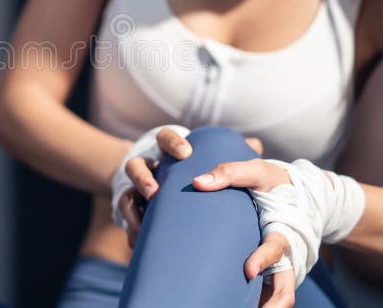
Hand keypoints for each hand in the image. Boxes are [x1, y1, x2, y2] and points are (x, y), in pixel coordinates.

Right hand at [116, 126, 262, 247]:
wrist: (194, 211)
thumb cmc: (210, 181)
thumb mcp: (224, 167)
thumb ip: (236, 158)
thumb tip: (255, 145)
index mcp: (170, 155)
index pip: (165, 138)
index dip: (171, 143)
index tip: (187, 154)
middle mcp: (152, 171)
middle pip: (136, 165)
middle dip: (142, 177)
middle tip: (156, 193)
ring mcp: (141, 193)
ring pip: (127, 196)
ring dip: (132, 210)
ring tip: (142, 227)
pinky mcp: (139, 215)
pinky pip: (129, 223)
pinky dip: (133, 232)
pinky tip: (140, 243)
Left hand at [191, 158, 295, 306]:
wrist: (301, 195)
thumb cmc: (275, 183)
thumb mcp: (257, 171)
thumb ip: (231, 173)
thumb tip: (199, 183)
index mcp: (282, 229)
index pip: (277, 249)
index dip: (264, 260)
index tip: (249, 271)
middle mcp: (286, 254)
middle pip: (285, 288)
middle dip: (272, 305)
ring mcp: (281, 267)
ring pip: (278, 296)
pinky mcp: (273, 273)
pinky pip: (268, 295)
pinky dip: (257, 304)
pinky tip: (232, 306)